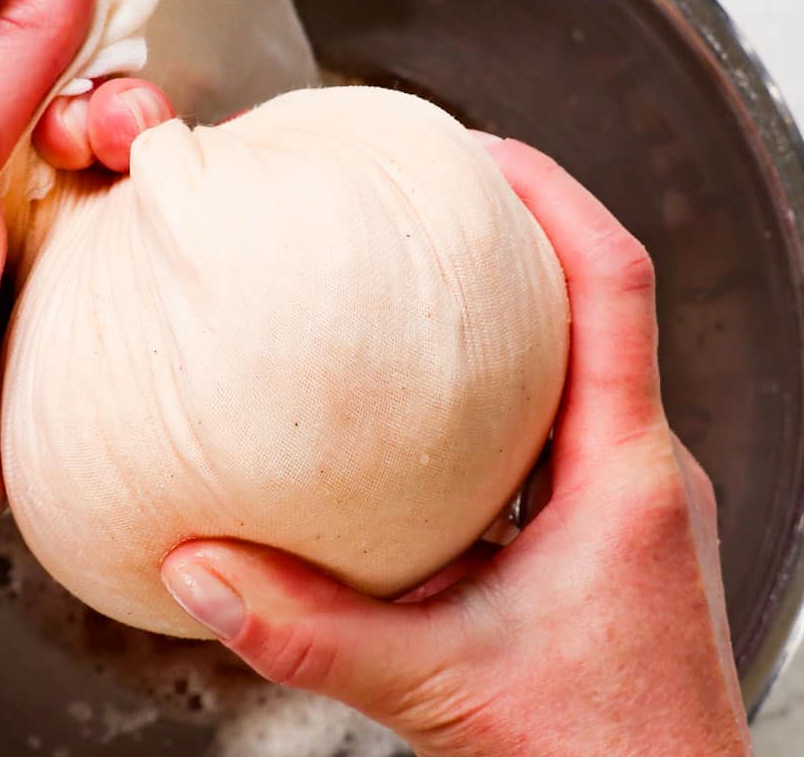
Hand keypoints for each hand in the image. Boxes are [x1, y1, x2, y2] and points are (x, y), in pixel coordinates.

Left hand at [0, 0, 173, 753]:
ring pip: (123, 196)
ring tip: (130, 194)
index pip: (28, 67)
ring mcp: (35, 262)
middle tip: (101, 141)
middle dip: (117, 120)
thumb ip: (5, 60)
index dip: (72, 57)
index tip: (80, 78)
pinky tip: (160, 250)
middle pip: (90, 127)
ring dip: (142, 186)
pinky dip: (155, 258)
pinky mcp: (74, 324)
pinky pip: (135, 273)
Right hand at [161, 138, 750, 755]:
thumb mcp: (433, 686)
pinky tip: (425, 413)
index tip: (477, 153)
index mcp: (624, 475)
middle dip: (521, 233)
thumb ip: (304, 632)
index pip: (612, 285)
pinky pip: (554, 426)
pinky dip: (496, 392)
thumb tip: (200, 571)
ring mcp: (625, 500)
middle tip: (437, 193)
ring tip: (427, 279)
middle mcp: (639, 471)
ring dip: (511, 313)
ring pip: (577, 364)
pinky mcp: (601, 532)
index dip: (550, 198)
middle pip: (598, 302)